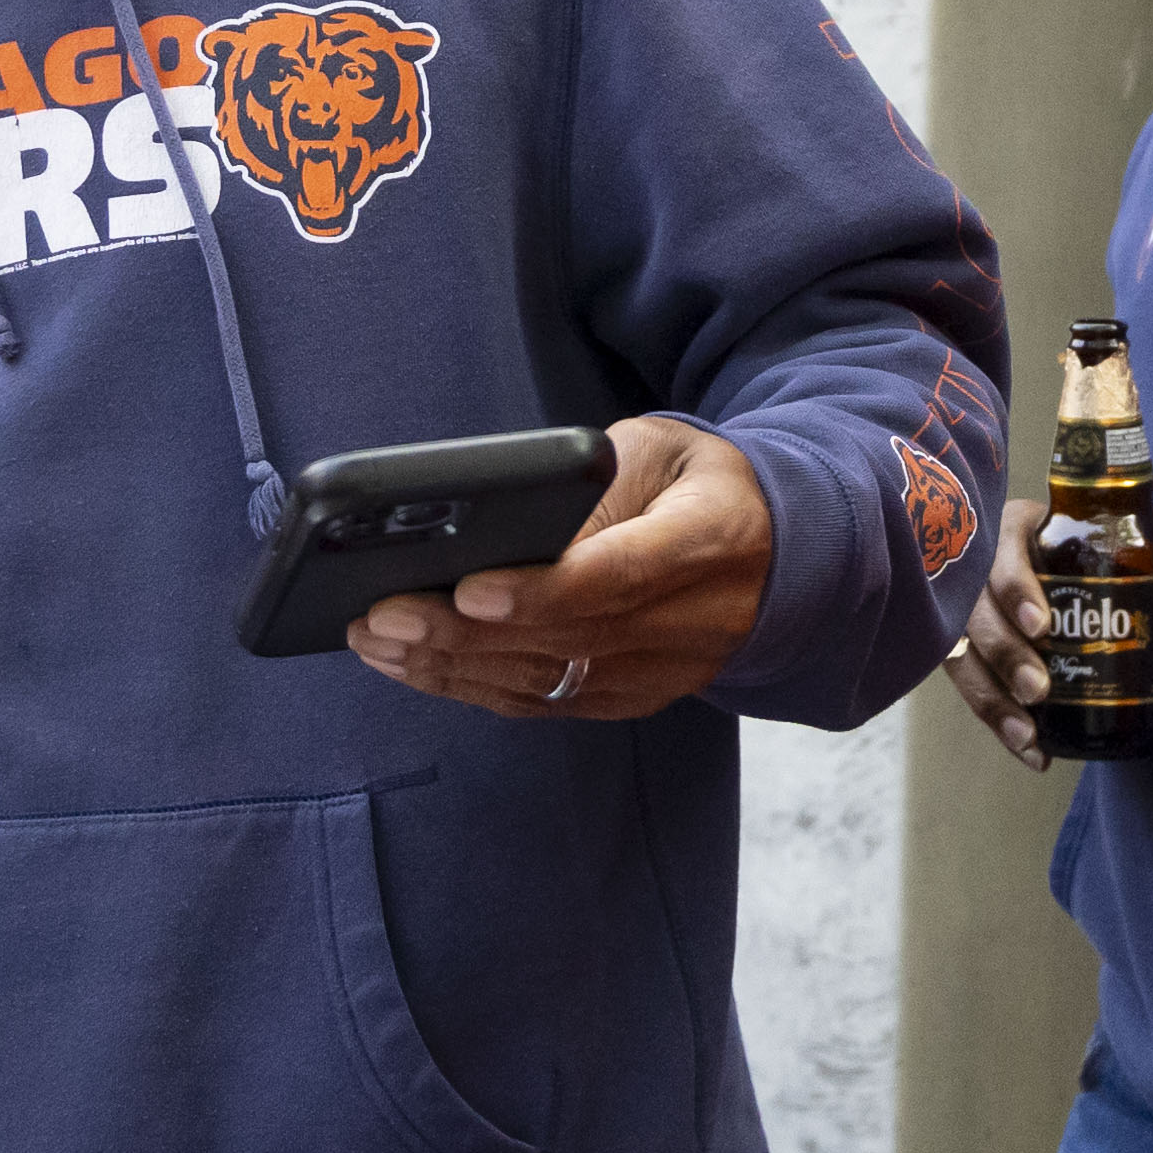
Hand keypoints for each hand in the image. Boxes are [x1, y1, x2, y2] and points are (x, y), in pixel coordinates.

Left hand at [349, 415, 772, 720]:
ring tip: (376, 637)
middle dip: (463, 633)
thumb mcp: (657, 449)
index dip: (542, 591)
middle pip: (567, 639)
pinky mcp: (633, 697)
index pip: (621, 576)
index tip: (468, 590)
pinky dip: (473, 687)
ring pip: (548, 682)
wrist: (776, 552)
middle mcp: (694, 621)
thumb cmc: (699, 483)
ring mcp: (666, 672)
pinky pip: (546, 703)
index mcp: (710, 540)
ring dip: (452, 665)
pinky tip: (415, 665)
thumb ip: (592, 483)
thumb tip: (500, 529)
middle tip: (381, 614)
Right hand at [942, 497, 1152, 771]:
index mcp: (1017, 533)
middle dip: (1007, 656)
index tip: (1042, 626)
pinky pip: (973, 690)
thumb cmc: (1102, 553)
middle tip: (1040, 689)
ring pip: (964, 658)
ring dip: (994, 702)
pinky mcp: (967, 652)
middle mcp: (982, 570)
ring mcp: (967, 614)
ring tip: (1029, 736)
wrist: (1076, 559)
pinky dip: (1000, 724)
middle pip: (978, 614)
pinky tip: (1031, 751)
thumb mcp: (1134, 559)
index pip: (1003, 557)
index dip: (1016, 591)